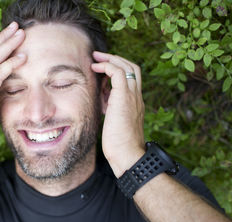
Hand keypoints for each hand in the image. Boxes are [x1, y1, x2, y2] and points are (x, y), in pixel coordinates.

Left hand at [91, 52, 144, 176]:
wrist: (127, 155)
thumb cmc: (119, 145)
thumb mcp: (115, 124)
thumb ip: (112, 112)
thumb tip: (102, 108)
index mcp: (135, 103)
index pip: (132, 78)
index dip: (118, 69)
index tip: (101, 69)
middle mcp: (137, 97)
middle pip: (133, 68)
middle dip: (115, 59)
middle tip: (98, 56)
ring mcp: (133, 96)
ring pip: (127, 67)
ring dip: (110, 59)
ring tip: (94, 58)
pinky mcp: (124, 98)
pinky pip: (118, 73)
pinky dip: (107, 66)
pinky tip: (95, 69)